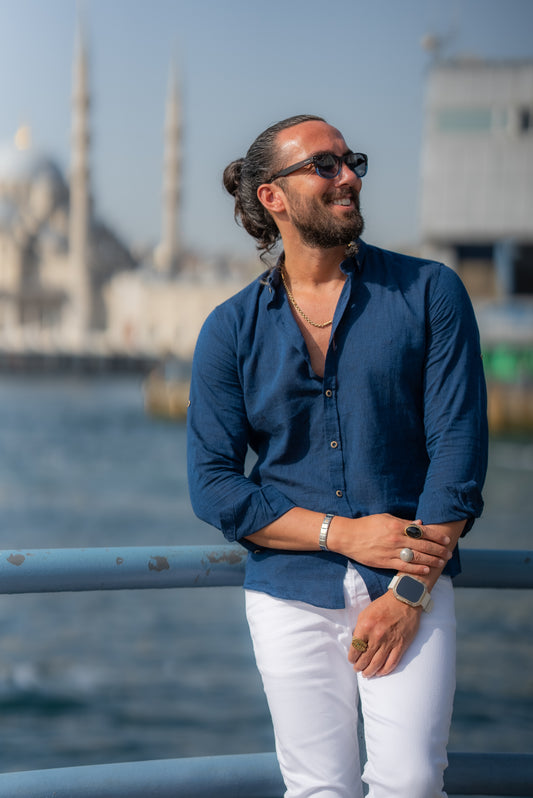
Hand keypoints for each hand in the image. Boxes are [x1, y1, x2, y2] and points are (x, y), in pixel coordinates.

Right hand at [332, 514, 451, 576]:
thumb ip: (404, 522)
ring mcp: (391, 551)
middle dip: (438, 550)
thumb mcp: (385, 518)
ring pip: (416, 557)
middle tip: (449, 553)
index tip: (446, 540)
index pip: (422, 531)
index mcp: (397, 525)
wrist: (348, 537)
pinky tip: (427, 570)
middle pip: (423, 545)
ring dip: (432, 560)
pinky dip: (417, 569)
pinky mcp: (385, 562)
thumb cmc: (367, 525)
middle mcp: (396, 538)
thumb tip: (420, 524)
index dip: (436, 536)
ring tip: (442, 562)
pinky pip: (404, 567)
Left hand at [348, 591, 420, 676]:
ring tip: (366, 674)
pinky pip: (392, 663)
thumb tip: (355, 643)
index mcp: (365, 627)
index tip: (352, 660)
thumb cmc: (383, 605)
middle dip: (359, 667)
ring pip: (377, 664)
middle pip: (365, 659)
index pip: (355, 649)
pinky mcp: (401, 645)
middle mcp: (376, 636)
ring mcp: (390, 642)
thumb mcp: (365, 613)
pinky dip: (385, 671)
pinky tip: (380, 673)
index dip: (352, 658)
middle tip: (357, 669)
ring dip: (370, 672)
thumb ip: (359, 629)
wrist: (404, 600)